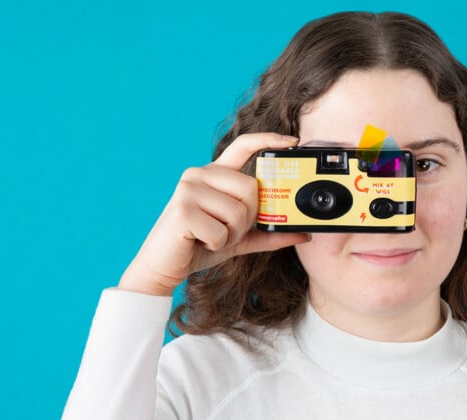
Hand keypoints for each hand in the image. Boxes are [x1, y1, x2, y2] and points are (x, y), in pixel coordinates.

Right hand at [118, 133, 307, 295]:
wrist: (162, 267)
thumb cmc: (199, 247)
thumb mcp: (238, 238)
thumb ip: (268, 233)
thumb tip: (304, 234)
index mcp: (213, 174)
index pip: (243, 146)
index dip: (269, 140)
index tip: (293, 142)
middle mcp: (199, 174)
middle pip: (252, 189)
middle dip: (247, 219)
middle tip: (226, 231)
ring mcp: (189, 189)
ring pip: (239, 213)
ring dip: (231, 235)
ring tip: (210, 237)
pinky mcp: (183, 210)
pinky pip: (222, 232)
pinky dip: (217, 245)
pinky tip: (199, 242)